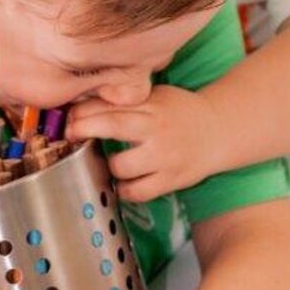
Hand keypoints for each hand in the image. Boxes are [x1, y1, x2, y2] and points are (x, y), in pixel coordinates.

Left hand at [66, 86, 220, 202]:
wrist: (219, 131)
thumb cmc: (180, 112)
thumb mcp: (155, 97)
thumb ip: (126, 101)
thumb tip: (82, 105)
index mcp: (152, 105)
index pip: (110, 105)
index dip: (83, 112)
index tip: (70, 118)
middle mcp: (157, 129)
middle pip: (112, 127)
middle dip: (84, 129)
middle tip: (72, 135)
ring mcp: (165, 157)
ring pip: (121, 166)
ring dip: (109, 166)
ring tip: (111, 162)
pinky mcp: (172, 180)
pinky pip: (138, 192)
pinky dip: (125, 190)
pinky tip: (124, 182)